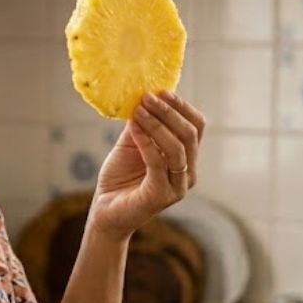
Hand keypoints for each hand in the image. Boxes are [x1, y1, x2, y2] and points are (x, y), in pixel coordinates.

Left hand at [88, 91, 205, 239]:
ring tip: (137, 110)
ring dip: (156, 124)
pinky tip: (133, 129)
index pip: (196, 127)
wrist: (105, 211)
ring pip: (177, 147)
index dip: (181, 107)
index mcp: (186, 159)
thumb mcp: (132, 144)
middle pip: (190, 134)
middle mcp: (188, 173)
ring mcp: (177, 187)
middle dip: (168, 112)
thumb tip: (144, 96)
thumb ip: (141, 124)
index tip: (161, 91)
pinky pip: (158, 162)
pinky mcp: (160, 196)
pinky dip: (146, 142)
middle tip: (146, 97)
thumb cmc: (120, 178)